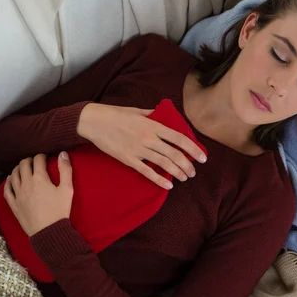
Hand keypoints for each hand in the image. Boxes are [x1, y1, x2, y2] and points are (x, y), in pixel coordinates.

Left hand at [3, 152, 73, 236]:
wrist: (49, 232)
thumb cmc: (59, 210)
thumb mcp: (67, 189)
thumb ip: (65, 170)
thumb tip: (62, 153)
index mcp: (39, 178)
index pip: (38, 160)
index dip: (42, 156)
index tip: (45, 157)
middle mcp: (26, 183)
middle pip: (23, 164)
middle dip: (29, 160)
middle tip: (35, 162)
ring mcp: (18, 194)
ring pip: (13, 175)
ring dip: (18, 168)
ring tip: (23, 168)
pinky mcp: (13, 204)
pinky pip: (6, 189)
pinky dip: (8, 182)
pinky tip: (11, 179)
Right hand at [77, 103, 206, 189]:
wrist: (94, 121)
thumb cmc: (115, 114)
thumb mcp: (137, 111)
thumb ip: (152, 115)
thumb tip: (163, 116)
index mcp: (152, 124)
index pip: (179, 138)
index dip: (193, 149)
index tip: (202, 157)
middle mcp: (148, 137)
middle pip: (174, 154)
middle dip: (187, 165)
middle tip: (193, 172)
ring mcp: (138, 149)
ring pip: (163, 164)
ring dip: (177, 172)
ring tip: (184, 178)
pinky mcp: (128, 159)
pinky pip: (147, 172)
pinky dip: (159, 180)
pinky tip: (168, 186)